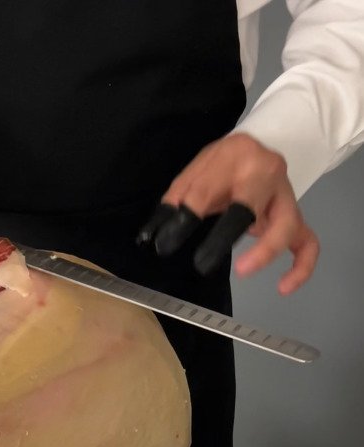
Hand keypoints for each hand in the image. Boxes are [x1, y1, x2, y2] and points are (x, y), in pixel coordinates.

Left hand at [155, 133, 319, 293]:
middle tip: (202, 263)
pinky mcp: (295, 217)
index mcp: (236, 158)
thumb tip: (151, 237)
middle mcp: (266, 174)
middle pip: (249, 207)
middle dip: (225, 235)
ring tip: (244, 270)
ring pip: (286, 225)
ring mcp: (284, 198)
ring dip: (266, 251)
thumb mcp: (193, 173)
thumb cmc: (221, 164)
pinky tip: (283, 288)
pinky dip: (301, 268)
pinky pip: (308, 244)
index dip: (183, 221)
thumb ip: (175, 202)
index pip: (205, 192)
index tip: (164, 245)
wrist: (258, 146)